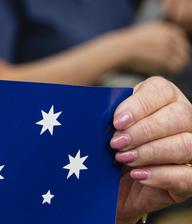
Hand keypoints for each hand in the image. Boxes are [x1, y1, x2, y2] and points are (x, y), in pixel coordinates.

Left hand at [112, 77, 191, 222]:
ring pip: (187, 144)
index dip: (139, 105)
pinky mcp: (190, 177)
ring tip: (124, 159)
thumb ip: (104, 115)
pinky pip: (190, 175)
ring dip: (152, 152)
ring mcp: (190, 149)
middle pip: (179, 115)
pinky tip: (138, 175)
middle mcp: (183, 120)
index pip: (160, 90)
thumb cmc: (107, 148)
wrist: (110, 185)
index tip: (117, 121)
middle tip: (116, 143)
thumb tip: (94, 110)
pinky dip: (163, 175)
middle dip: (144, 130)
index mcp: (162, 99)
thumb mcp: (103, 129)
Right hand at [118, 21, 190, 74]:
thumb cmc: (130, 43)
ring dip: (177, 65)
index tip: (177, 52)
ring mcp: (166, 47)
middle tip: (175, 63)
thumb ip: (161, 34)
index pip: (181, 36)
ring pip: (181, 59)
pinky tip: (165, 71)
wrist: (119, 49)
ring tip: (168, 68)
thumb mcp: (146, 31)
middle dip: (181, 56)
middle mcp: (167, 36)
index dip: (181, 45)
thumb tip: (176, 42)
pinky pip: (174, 67)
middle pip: (184, 48)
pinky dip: (171, 70)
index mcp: (163, 28)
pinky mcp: (163, 58)